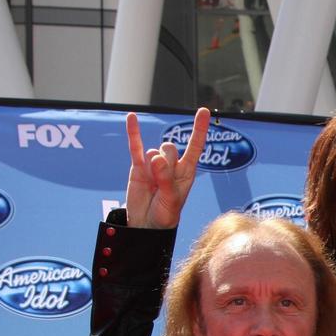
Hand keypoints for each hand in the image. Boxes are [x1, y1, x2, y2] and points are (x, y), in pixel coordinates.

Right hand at [125, 107, 208, 229]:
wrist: (146, 224)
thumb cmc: (165, 215)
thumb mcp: (170, 200)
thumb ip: (165, 179)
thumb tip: (156, 157)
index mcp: (187, 172)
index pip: (195, 146)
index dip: (199, 129)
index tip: (204, 111)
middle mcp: (172, 165)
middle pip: (171, 148)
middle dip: (166, 163)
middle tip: (162, 182)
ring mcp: (154, 164)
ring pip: (155, 151)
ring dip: (153, 165)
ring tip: (152, 183)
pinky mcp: (138, 166)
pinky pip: (135, 146)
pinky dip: (133, 132)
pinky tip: (131, 117)